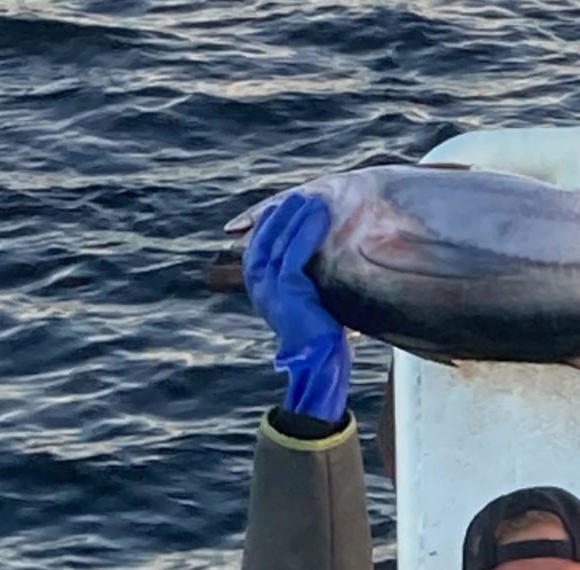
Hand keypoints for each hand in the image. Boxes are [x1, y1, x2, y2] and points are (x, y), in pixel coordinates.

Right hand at [244, 188, 349, 419]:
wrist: (319, 365)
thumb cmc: (317, 336)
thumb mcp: (305, 300)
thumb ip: (300, 278)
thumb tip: (309, 258)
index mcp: (258, 285)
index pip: (261, 240)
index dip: (275, 219)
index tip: (292, 202)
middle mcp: (258, 284)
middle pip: (267, 234)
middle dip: (285, 212)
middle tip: (304, 192)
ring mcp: (269, 287)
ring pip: (281, 239)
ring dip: (297, 215)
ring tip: (315, 196)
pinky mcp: (287, 290)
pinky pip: (295, 251)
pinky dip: (308, 231)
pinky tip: (321, 216)